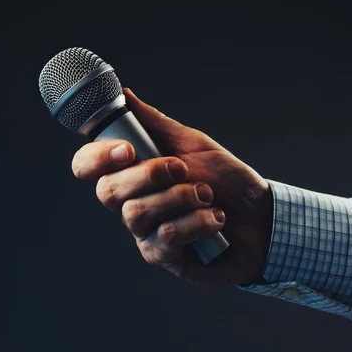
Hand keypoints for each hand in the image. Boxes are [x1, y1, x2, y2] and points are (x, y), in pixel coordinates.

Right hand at [71, 88, 272, 285]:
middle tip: (182, 169)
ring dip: (181, 198)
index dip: (96, 157)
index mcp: (133, 172)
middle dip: (149, 174)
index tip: (127, 150)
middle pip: (107, 191)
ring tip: (208, 196)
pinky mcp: (163, 256)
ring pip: (136, 213)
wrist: (263, 217)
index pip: (88, 166)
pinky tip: (216, 220)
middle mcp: (132, 202)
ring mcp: (144, 232)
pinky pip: (165, 236)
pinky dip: (197, 221)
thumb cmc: (228, 180)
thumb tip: (125, 95)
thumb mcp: (194, 144)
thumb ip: (156, 123)